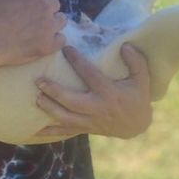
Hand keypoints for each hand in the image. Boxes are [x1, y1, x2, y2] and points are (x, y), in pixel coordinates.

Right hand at [0, 0, 65, 70]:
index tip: (28, 0)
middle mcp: (45, 7)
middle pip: (54, 3)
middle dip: (46, 8)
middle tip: (34, 16)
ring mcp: (48, 27)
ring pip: (61, 20)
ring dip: (53, 22)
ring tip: (43, 29)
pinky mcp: (48, 45)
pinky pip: (61, 40)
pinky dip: (55, 41)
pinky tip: (46, 43)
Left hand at [35, 43, 152, 138]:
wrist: (136, 126)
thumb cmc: (138, 97)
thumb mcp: (142, 78)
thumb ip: (136, 61)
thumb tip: (125, 46)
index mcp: (109, 93)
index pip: (90, 75)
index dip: (77, 61)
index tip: (65, 49)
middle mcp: (97, 108)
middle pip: (71, 101)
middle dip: (54, 91)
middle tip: (39, 80)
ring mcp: (90, 121)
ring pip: (65, 117)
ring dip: (49, 108)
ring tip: (36, 97)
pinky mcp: (86, 129)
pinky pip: (65, 132)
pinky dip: (51, 131)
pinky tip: (36, 129)